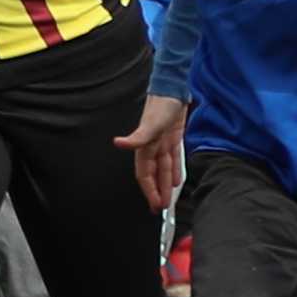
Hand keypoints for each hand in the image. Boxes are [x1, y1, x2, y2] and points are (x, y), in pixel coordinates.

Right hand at [120, 94, 187, 214]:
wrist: (173, 88)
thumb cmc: (161, 104)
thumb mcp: (150, 123)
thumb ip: (138, 137)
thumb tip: (119, 143)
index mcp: (144, 146)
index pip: (144, 174)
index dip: (148, 190)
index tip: (153, 204)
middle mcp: (152, 147)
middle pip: (154, 174)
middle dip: (157, 191)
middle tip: (161, 208)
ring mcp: (163, 143)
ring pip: (164, 168)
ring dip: (166, 183)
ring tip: (169, 198)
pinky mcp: (174, 137)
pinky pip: (173, 158)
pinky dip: (175, 169)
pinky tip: (177, 180)